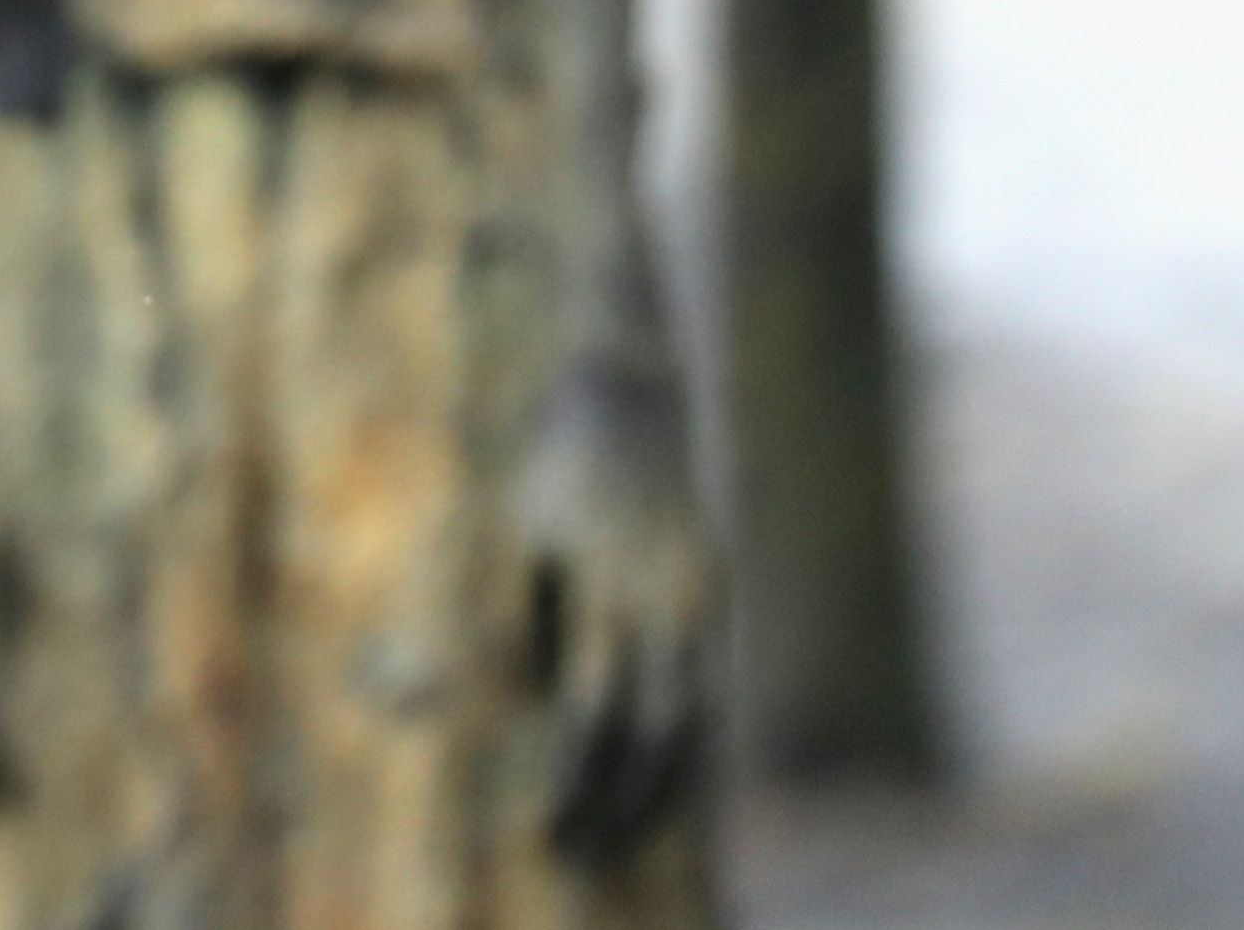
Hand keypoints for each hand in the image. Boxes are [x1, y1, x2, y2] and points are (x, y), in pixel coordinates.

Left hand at [511, 356, 712, 864]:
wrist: (631, 388)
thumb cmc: (558, 462)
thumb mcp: (528, 534)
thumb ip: (537, 622)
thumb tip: (544, 708)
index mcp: (614, 589)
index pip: (596, 714)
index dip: (574, 780)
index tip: (547, 826)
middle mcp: (672, 602)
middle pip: (658, 735)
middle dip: (622, 805)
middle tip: (583, 855)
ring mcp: (704, 598)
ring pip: (697, 720)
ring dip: (663, 787)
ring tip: (625, 835)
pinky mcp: (715, 592)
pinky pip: (707, 684)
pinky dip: (685, 740)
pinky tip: (660, 776)